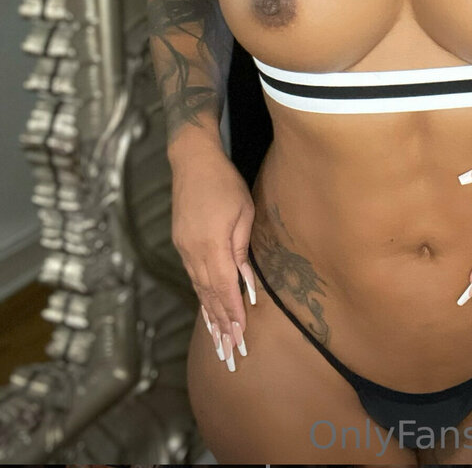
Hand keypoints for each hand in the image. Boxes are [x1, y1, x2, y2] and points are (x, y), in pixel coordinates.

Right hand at [171, 144, 257, 369]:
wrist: (192, 161)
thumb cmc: (225, 183)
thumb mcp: (243, 212)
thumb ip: (242, 249)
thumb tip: (245, 283)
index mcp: (211, 244)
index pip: (223, 288)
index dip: (232, 314)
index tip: (240, 336)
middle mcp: (193, 252)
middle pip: (208, 295)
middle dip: (221, 325)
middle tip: (230, 353)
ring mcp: (184, 249)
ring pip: (199, 289)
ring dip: (210, 316)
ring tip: (219, 341)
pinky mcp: (182, 243)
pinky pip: (193, 277)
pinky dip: (202, 297)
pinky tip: (207, 311)